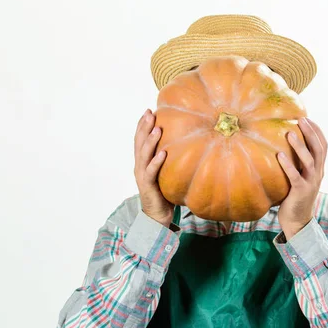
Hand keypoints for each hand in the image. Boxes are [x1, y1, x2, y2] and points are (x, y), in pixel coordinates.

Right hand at [134, 109, 173, 226]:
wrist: (157, 217)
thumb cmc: (165, 193)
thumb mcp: (167, 172)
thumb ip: (171, 158)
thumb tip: (188, 141)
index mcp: (142, 162)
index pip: (139, 140)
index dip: (142, 125)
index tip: (148, 110)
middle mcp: (139, 167)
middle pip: (138, 143)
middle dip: (144, 127)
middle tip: (150, 113)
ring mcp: (142, 177)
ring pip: (143, 155)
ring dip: (149, 141)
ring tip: (157, 128)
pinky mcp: (148, 187)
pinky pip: (151, 173)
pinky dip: (156, 162)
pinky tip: (163, 154)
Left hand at [277, 118, 327, 239]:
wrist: (297, 221)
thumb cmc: (293, 197)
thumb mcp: (297, 177)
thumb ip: (295, 164)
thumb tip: (279, 146)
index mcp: (318, 169)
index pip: (323, 146)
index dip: (317, 131)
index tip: (308, 118)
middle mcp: (318, 174)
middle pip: (319, 149)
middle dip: (311, 133)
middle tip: (301, 120)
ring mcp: (311, 183)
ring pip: (309, 161)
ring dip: (300, 146)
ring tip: (290, 134)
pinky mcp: (301, 192)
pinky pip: (295, 176)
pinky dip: (288, 165)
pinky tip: (279, 155)